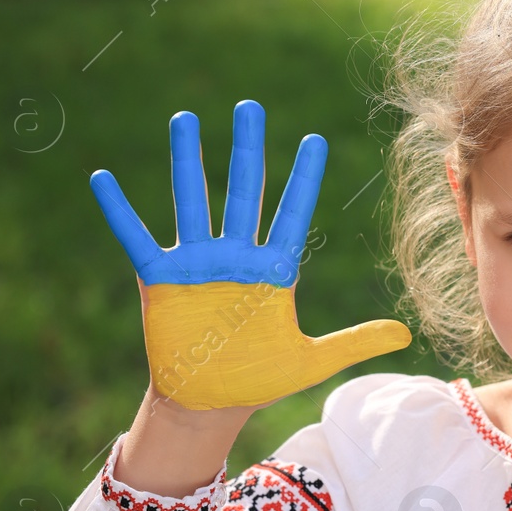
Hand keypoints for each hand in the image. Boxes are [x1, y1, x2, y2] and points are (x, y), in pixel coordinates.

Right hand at [90, 99, 410, 409]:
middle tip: (249, 106)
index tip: (314, 140)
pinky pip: (135, 237)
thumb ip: (355, 343)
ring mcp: (197, 262)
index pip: (293, 213)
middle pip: (244, 191)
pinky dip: (119, 210)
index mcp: (273, 269)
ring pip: (192, 200)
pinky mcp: (159, 278)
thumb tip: (408, 337)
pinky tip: (103, 179)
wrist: (208, 404)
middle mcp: (236, 256)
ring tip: (184, 118)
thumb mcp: (312, 363)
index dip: (303, 179)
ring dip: (187, 160)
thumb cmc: (258, 379)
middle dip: (248, 149)